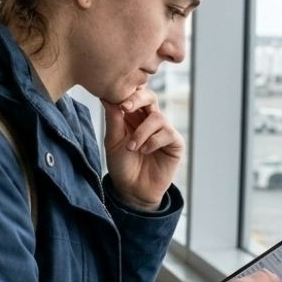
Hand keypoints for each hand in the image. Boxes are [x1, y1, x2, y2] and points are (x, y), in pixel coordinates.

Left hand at [101, 86, 182, 209]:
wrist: (132, 190)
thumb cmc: (121, 164)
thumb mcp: (112, 141)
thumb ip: (113, 119)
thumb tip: (106, 96)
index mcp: (133, 116)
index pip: (134, 95)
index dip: (127, 92)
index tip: (115, 99)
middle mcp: (149, 120)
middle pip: (150, 97)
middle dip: (137, 99)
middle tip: (124, 108)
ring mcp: (164, 130)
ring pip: (157, 117)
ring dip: (141, 132)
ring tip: (131, 147)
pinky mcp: (175, 143)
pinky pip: (166, 134)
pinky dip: (152, 142)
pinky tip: (144, 152)